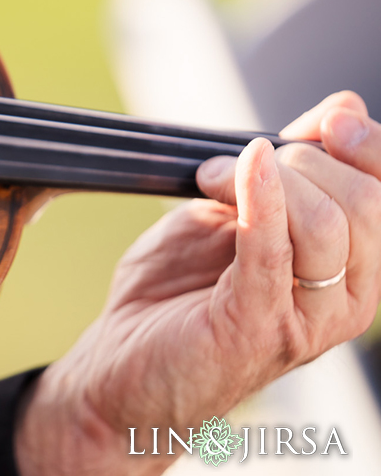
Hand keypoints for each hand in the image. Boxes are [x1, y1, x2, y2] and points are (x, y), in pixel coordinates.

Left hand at [16, 91, 380, 475]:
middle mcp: (346, 299)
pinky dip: (259, 202)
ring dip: (267, 181)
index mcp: (354, 268)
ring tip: (209, 179)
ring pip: (330, 226)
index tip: (329, 119)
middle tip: (235, 161)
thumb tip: (341, 107)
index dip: (368, 147)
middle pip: (365, 204)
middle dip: (301, 161)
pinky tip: (234, 171)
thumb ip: (286, 169)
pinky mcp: (257, 328)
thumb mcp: (235, 213)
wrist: (119, 368)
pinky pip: (274, 253)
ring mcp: (307, 320)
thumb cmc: (176, 295)